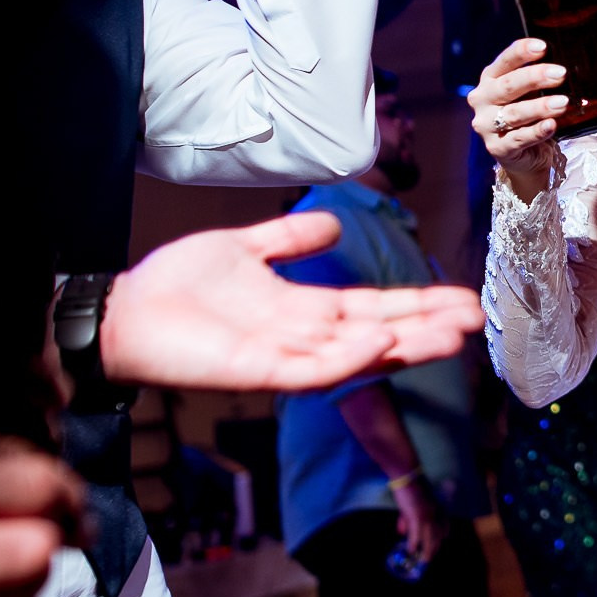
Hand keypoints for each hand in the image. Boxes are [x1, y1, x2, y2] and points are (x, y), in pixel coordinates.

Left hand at [97, 211, 484, 391]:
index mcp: (302, 308)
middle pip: (378, 333)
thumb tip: (333, 224)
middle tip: (474, 321)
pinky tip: (379, 343)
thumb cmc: (175, 286)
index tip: (461, 298)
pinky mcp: (258, 373)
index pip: (373, 308)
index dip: (417, 304)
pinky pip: (311, 371)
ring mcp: (284, 357)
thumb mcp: (242, 248)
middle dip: (426, 328)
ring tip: (449, 336)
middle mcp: (302, 336)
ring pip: (358, 356)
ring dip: (404, 347)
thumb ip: (288, 240)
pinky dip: (346, 359)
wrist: (123, 312)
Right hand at [393, 479, 444, 565]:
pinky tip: (411, 550)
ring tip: (423, 560)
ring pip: (429, 538)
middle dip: (434, 548)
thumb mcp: (412, 504)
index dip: (443, 535)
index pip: (445, 525)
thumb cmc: (409, 487)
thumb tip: (401, 532)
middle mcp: (435, 513)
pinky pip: (416, 534)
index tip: (441, 541)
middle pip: (438, 535)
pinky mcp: (417, 516)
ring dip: (426, 551)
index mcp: (437, 507)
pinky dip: (413, 543)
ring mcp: (427, 515)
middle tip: (428, 558)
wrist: (407, 476)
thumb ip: (407, 519)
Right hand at [470, 37, 567, 197]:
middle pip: (508, 85)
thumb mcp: (531, 94)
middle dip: (535, 77)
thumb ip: (539, 81)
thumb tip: (564, 68)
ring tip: (562, 102)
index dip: (522, 52)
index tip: (543, 47)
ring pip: (514, 113)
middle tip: (560, 73)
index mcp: (490, 79)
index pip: (504, 61)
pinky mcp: (497, 148)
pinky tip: (551, 125)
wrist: (525, 157)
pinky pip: (519, 138)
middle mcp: (483, 100)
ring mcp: (486, 125)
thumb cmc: (530, 117)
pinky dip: (537, 131)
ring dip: (540, 106)